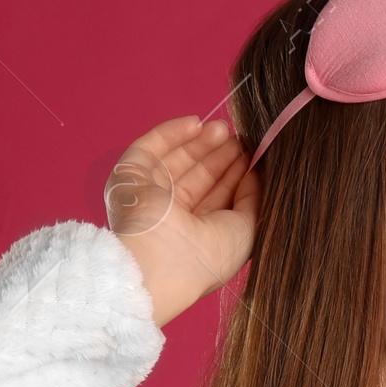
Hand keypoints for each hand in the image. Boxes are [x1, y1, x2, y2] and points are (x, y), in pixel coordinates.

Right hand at [105, 116, 257, 328]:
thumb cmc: (208, 258)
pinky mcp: (129, 178)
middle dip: (218, 155)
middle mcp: (170, 219)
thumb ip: (254, 198)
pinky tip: (196, 123)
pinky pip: (151, 148)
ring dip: (199, 143)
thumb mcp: (247, 229)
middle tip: (240, 138)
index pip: (215, 199)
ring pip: (175, 161)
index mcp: (195, 237)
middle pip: (196, 177)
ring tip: (224, 129)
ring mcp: (149, 198)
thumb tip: (255, 171)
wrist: (163, 263)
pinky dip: (172, 133)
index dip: (233, 175)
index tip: (252, 156)